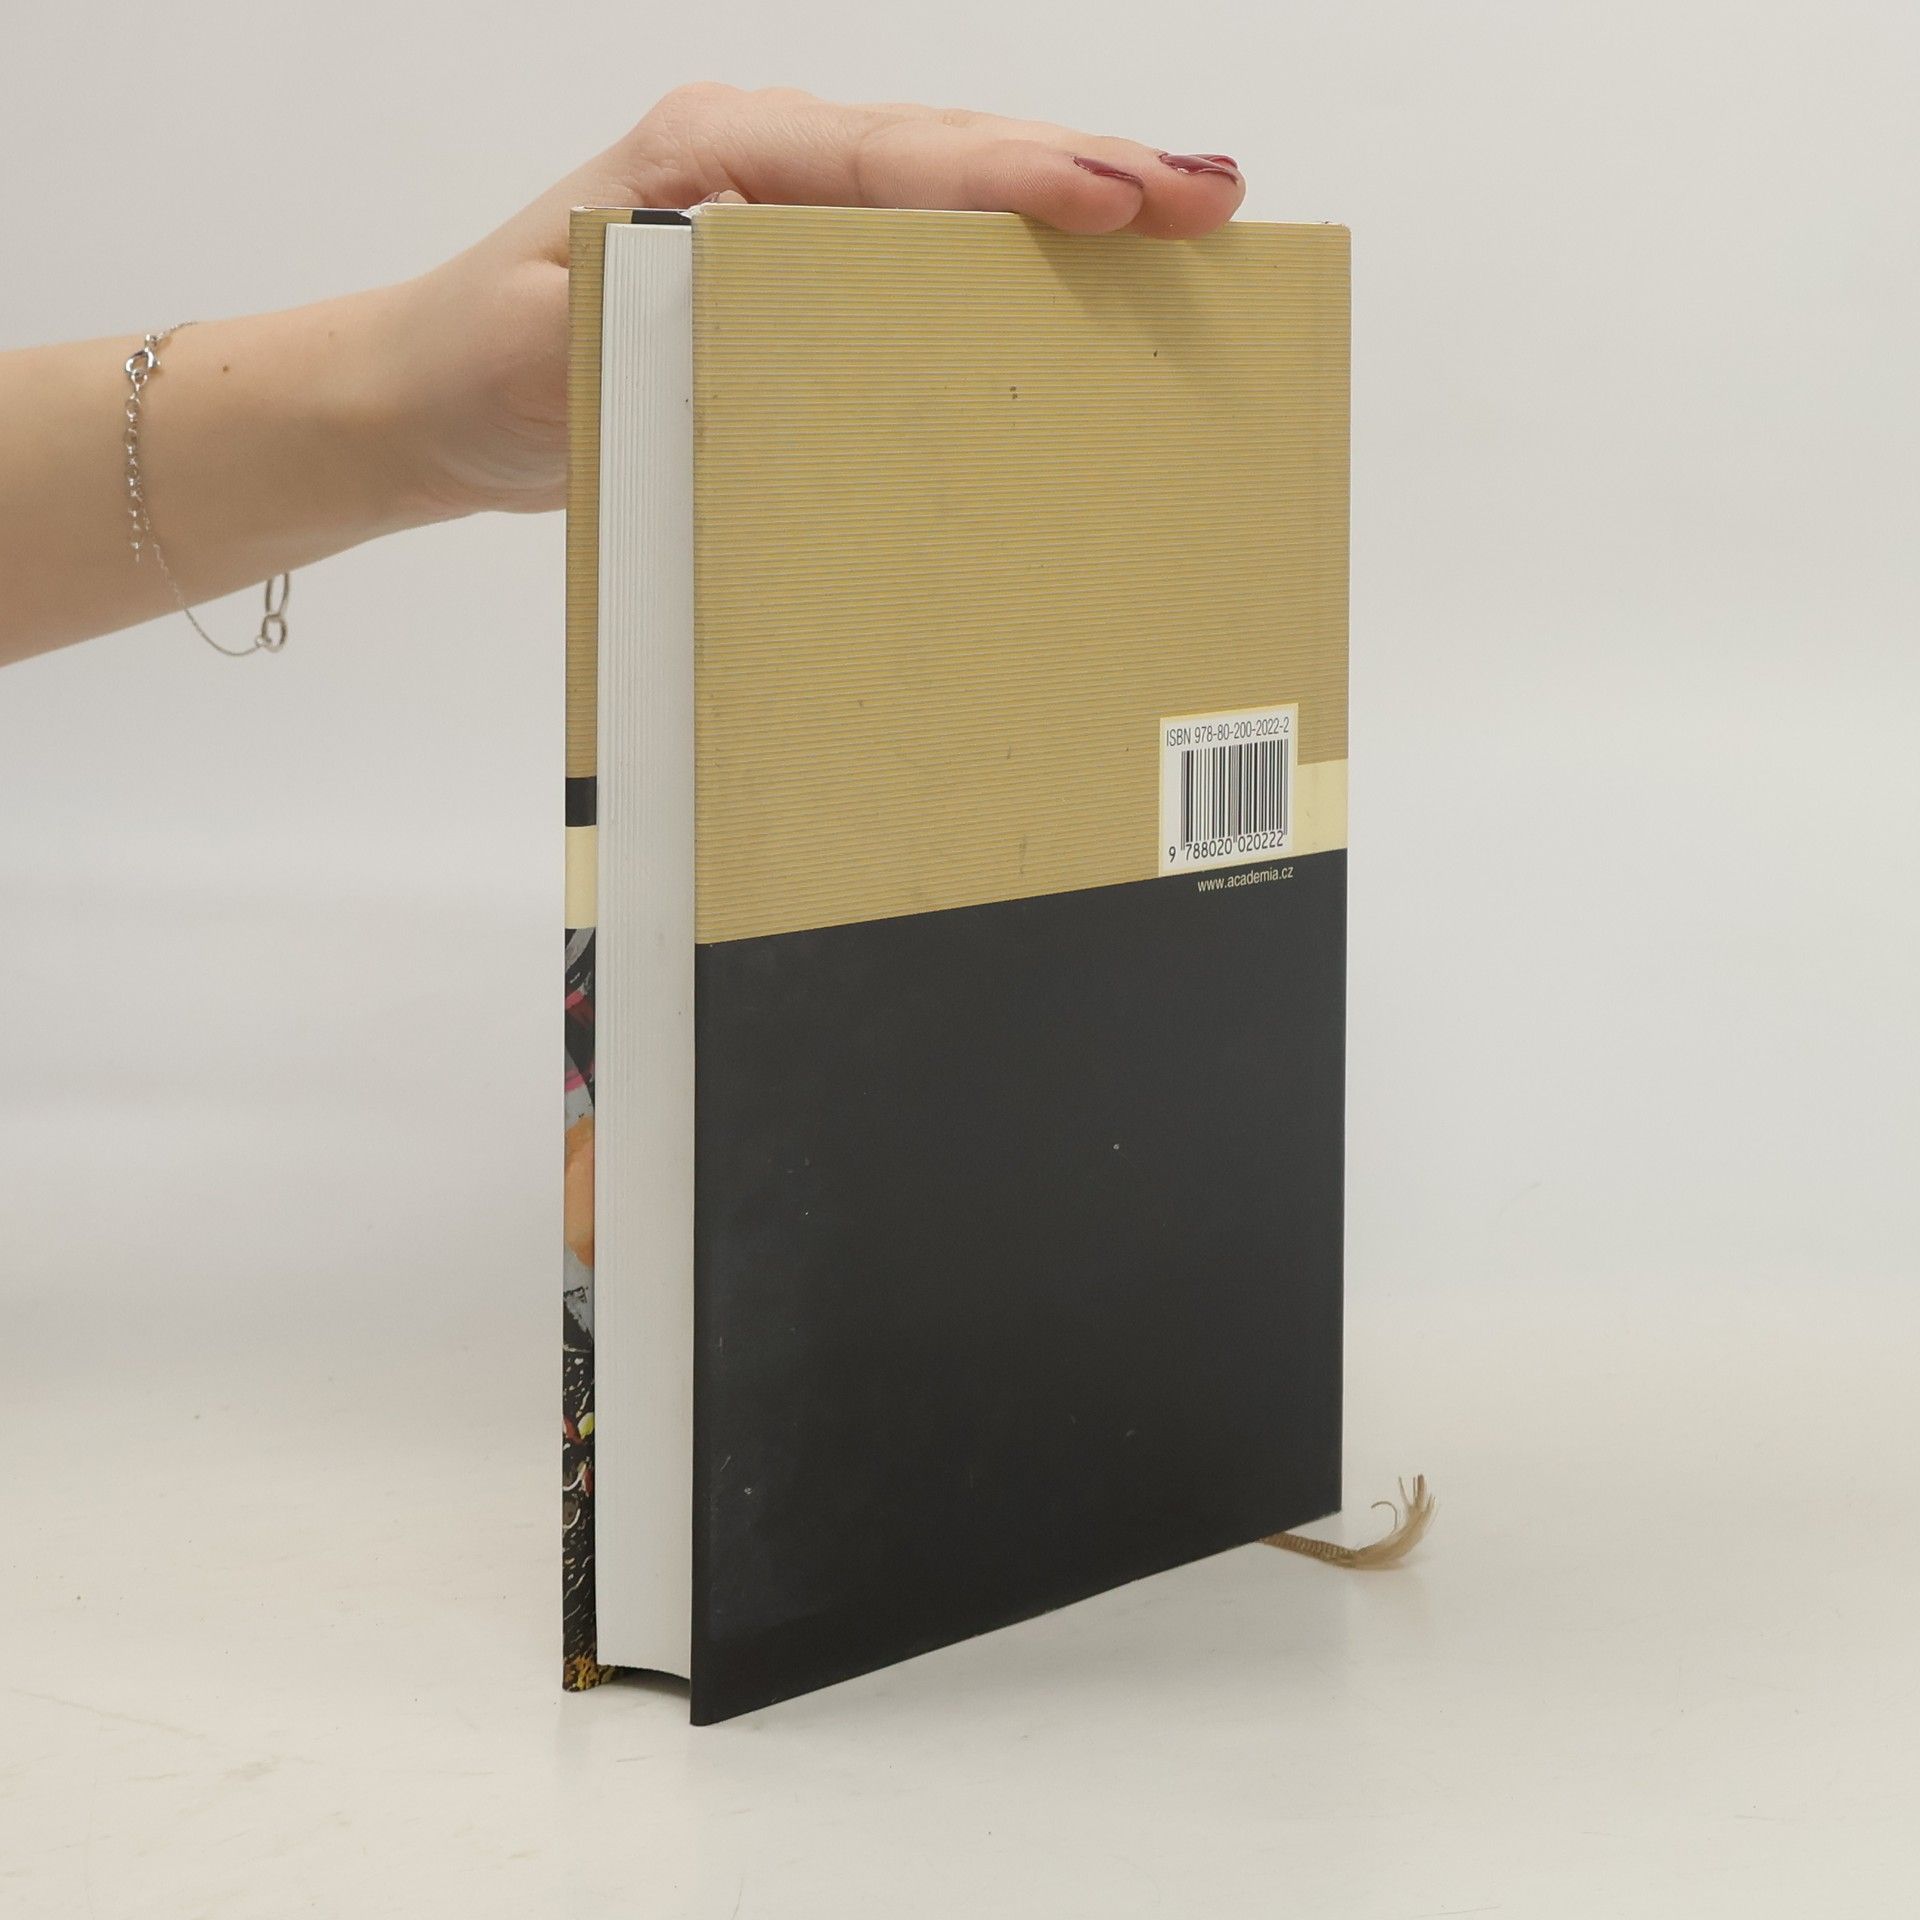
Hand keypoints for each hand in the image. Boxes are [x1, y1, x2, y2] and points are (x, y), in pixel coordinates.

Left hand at [385, 87, 1245, 520]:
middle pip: (952, 152)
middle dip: (1089, 170)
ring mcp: (785, 209)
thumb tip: (794, 264)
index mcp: (712, 153)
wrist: (433, 401)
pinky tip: (1085, 277)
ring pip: (953, 189)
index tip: (1117, 198)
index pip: (892, 157)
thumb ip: (673, 294)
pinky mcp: (796, 270)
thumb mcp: (565, 336)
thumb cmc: (489, 366)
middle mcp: (762, 160)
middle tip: (1213, 198)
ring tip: (1188, 220)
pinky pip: (923, 250)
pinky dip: (1010, 256)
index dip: (1013, 175)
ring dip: (1072, 203)